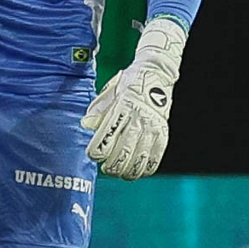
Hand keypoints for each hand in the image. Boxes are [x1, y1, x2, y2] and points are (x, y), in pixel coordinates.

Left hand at [80, 18, 186, 179]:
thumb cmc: (128, 84)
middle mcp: (139, 118)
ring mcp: (153, 127)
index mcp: (123, 107)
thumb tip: (85, 125)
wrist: (156, 75)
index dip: (98, 150)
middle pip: (124, 151)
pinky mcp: (163, 132)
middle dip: (112, 165)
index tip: (92, 155)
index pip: (108, 135)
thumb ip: (97, 110)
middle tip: (105, 168)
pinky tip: (136, 172)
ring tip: (119, 172)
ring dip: (127, 170)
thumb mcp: (110, 92)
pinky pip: (155, 157)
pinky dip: (145, 168)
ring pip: (140, 158)